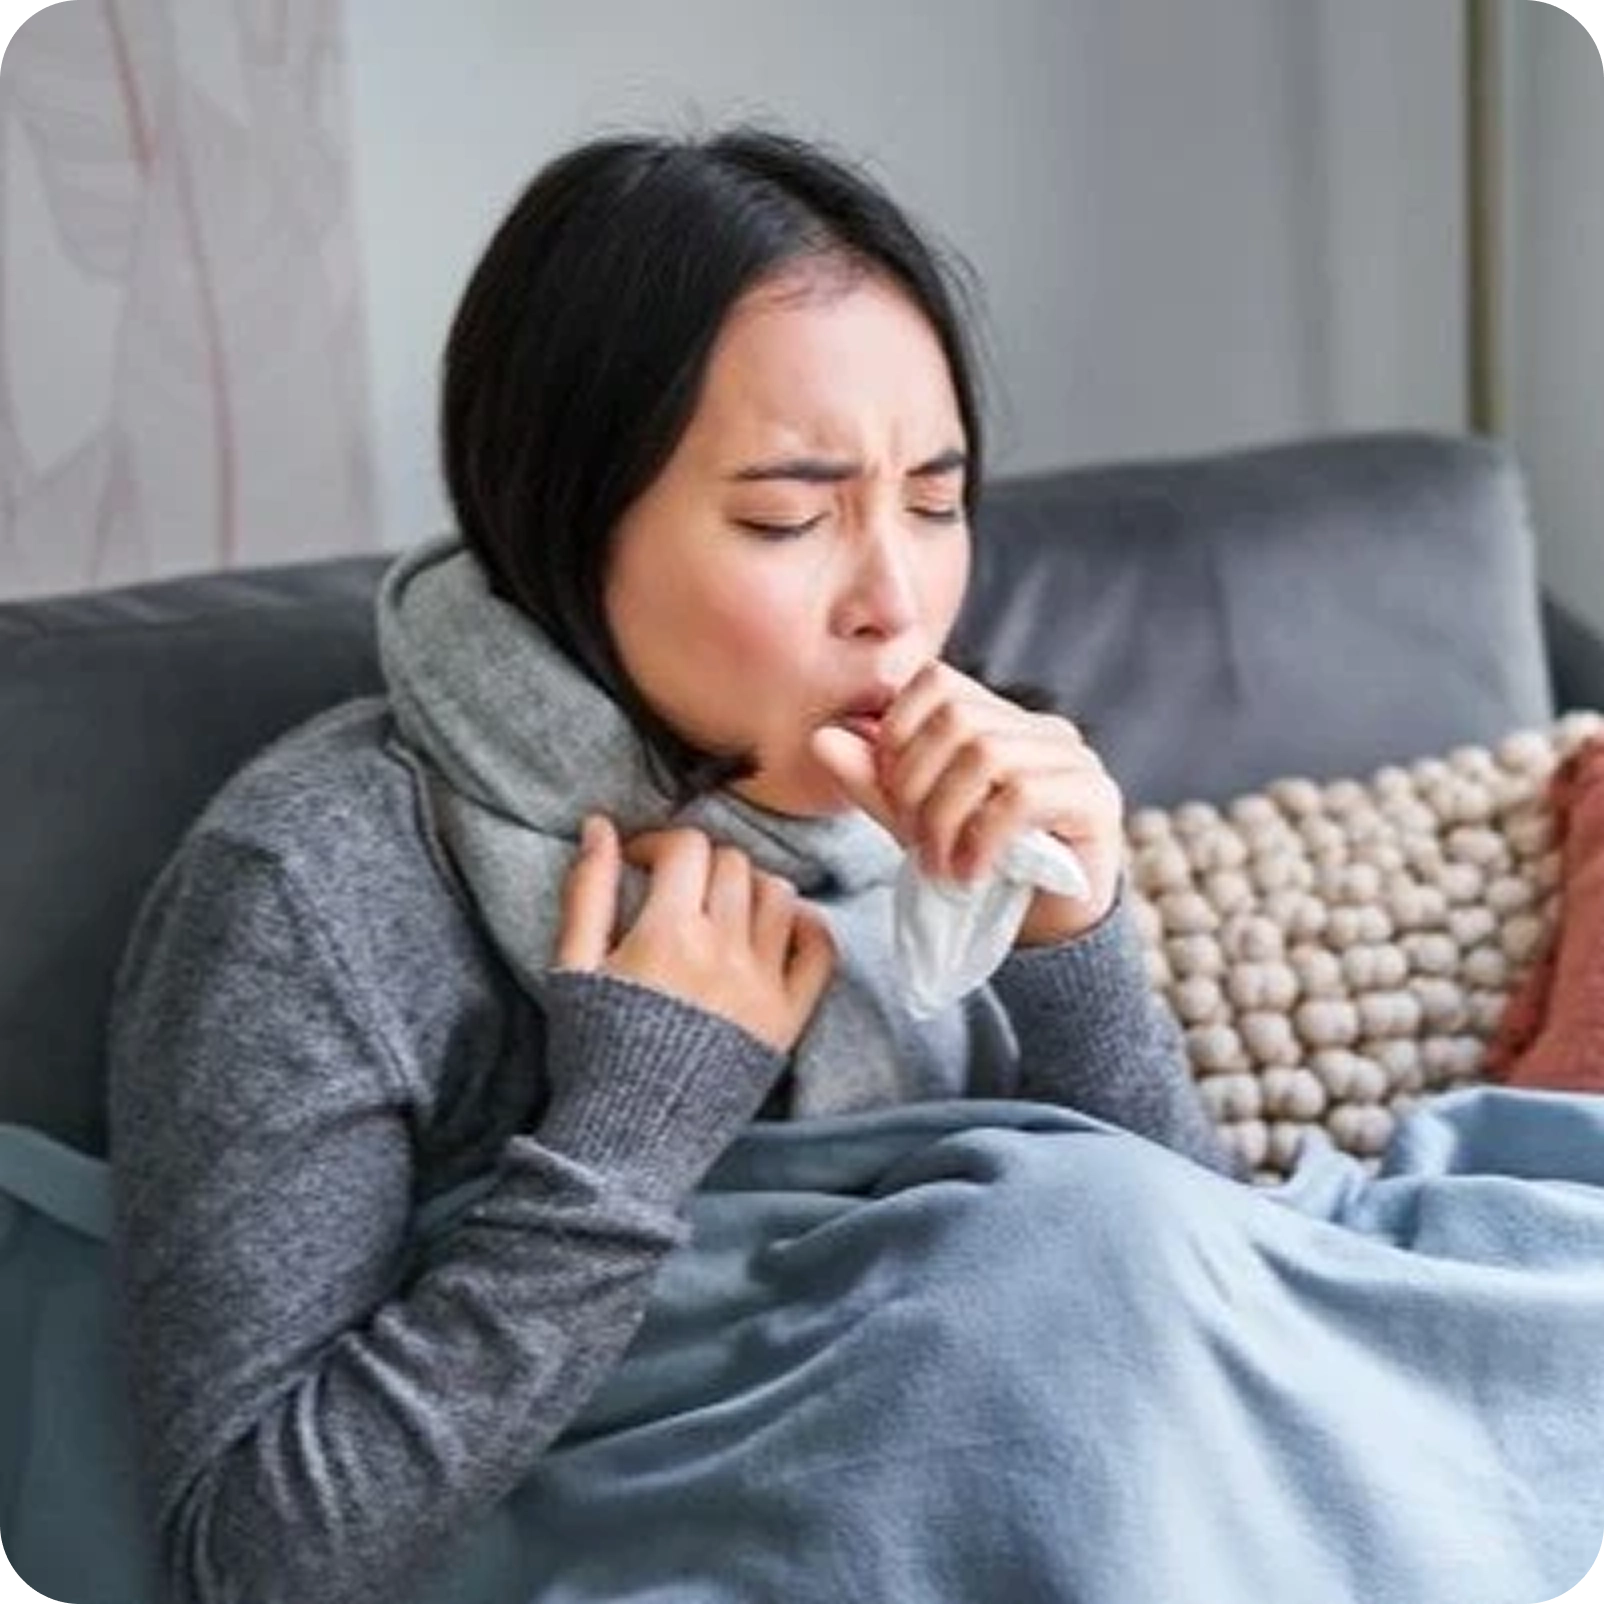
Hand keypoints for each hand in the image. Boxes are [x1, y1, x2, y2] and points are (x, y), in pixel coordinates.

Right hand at [554, 815, 835, 1051]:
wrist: (629, 1139)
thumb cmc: (592, 1055)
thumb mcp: (573, 967)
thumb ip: (588, 891)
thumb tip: (601, 825)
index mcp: (669, 933)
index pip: (686, 847)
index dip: (658, 843)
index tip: (639, 864)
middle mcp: (725, 951)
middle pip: (733, 864)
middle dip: (700, 864)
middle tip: (677, 888)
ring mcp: (764, 985)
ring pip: (778, 895)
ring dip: (749, 888)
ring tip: (722, 909)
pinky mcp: (788, 1019)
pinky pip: (820, 952)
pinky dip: (805, 928)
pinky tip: (777, 931)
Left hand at [809, 661, 1123, 945]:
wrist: (1044, 936)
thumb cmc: (979, 869)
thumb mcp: (914, 823)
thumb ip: (873, 782)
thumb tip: (822, 738)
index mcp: (1000, 719)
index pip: (937, 681)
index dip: (898, 729)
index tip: (890, 791)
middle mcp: (1042, 728)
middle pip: (958, 718)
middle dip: (916, 783)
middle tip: (912, 840)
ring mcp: (1075, 759)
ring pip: (987, 755)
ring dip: (945, 818)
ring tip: (939, 866)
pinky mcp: (1096, 797)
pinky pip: (1023, 796)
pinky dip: (982, 839)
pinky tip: (970, 875)